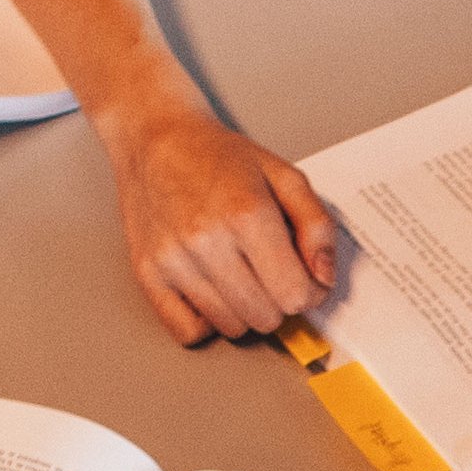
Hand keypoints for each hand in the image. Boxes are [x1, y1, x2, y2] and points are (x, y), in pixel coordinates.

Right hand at [109, 113, 346, 342]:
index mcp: (247, 214)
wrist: (156, 139)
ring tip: (239, 274)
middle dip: (278, 301)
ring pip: (231, 328)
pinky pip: (188, 331)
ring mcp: (173, 260)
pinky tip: (212, 292)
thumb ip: (316, 225)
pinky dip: (206, 321)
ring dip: (244, 311)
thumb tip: (324, 278)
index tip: (303, 278)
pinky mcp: (147, 274)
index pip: (294, 295)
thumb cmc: (219, 157)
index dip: (309, 292)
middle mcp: (206, 241)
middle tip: (270, 272)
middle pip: (265, 317)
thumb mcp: (284, 175)